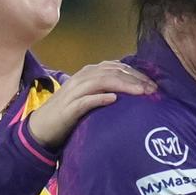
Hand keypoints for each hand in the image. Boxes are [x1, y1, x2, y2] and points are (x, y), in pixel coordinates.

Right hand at [26, 61, 156, 148]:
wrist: (42, 127)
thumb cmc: (70, 113)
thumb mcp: (90, 97)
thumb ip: (107, 90)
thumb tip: (133, 91)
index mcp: (89, 73)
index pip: (116, 67)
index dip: (136, 73)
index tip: (154, 84)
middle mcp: (82, 78)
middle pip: (112, 72)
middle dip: (135, 79)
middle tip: (153, 90)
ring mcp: (74, 92)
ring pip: (101, 81)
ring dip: (123, 85)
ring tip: (141, 93)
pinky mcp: (68, 108)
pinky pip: (86, 100)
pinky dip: (99, 98)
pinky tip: (113, 99)